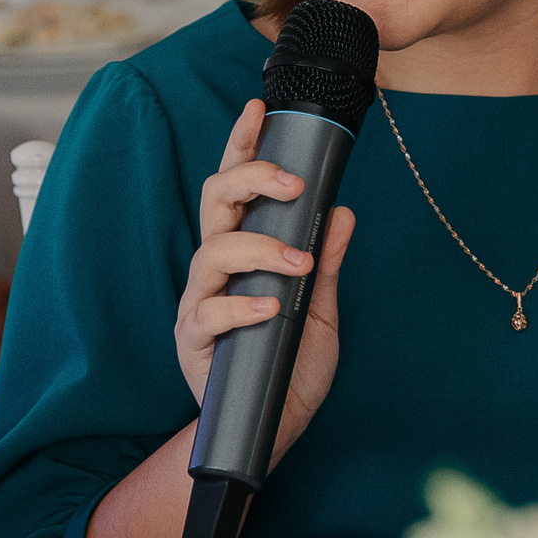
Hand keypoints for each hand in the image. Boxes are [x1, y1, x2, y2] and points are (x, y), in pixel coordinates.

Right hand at [176, 99, 356, 463]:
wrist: (273, 430)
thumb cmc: (291, 368)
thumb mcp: (321, 310)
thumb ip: (328, 263)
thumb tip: (344, 212)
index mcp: (242, 252)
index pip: (236, 188)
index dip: (242, 145)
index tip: (257, 107)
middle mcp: (215, 269)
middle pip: (215, 202)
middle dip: (250, 178)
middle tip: (292, 183)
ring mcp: (200, 302)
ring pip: (213, 251)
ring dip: (260, 249)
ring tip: (298, 265)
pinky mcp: (194, 341)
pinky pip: (211, 312)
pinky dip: (243, 305)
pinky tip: (271, 308)